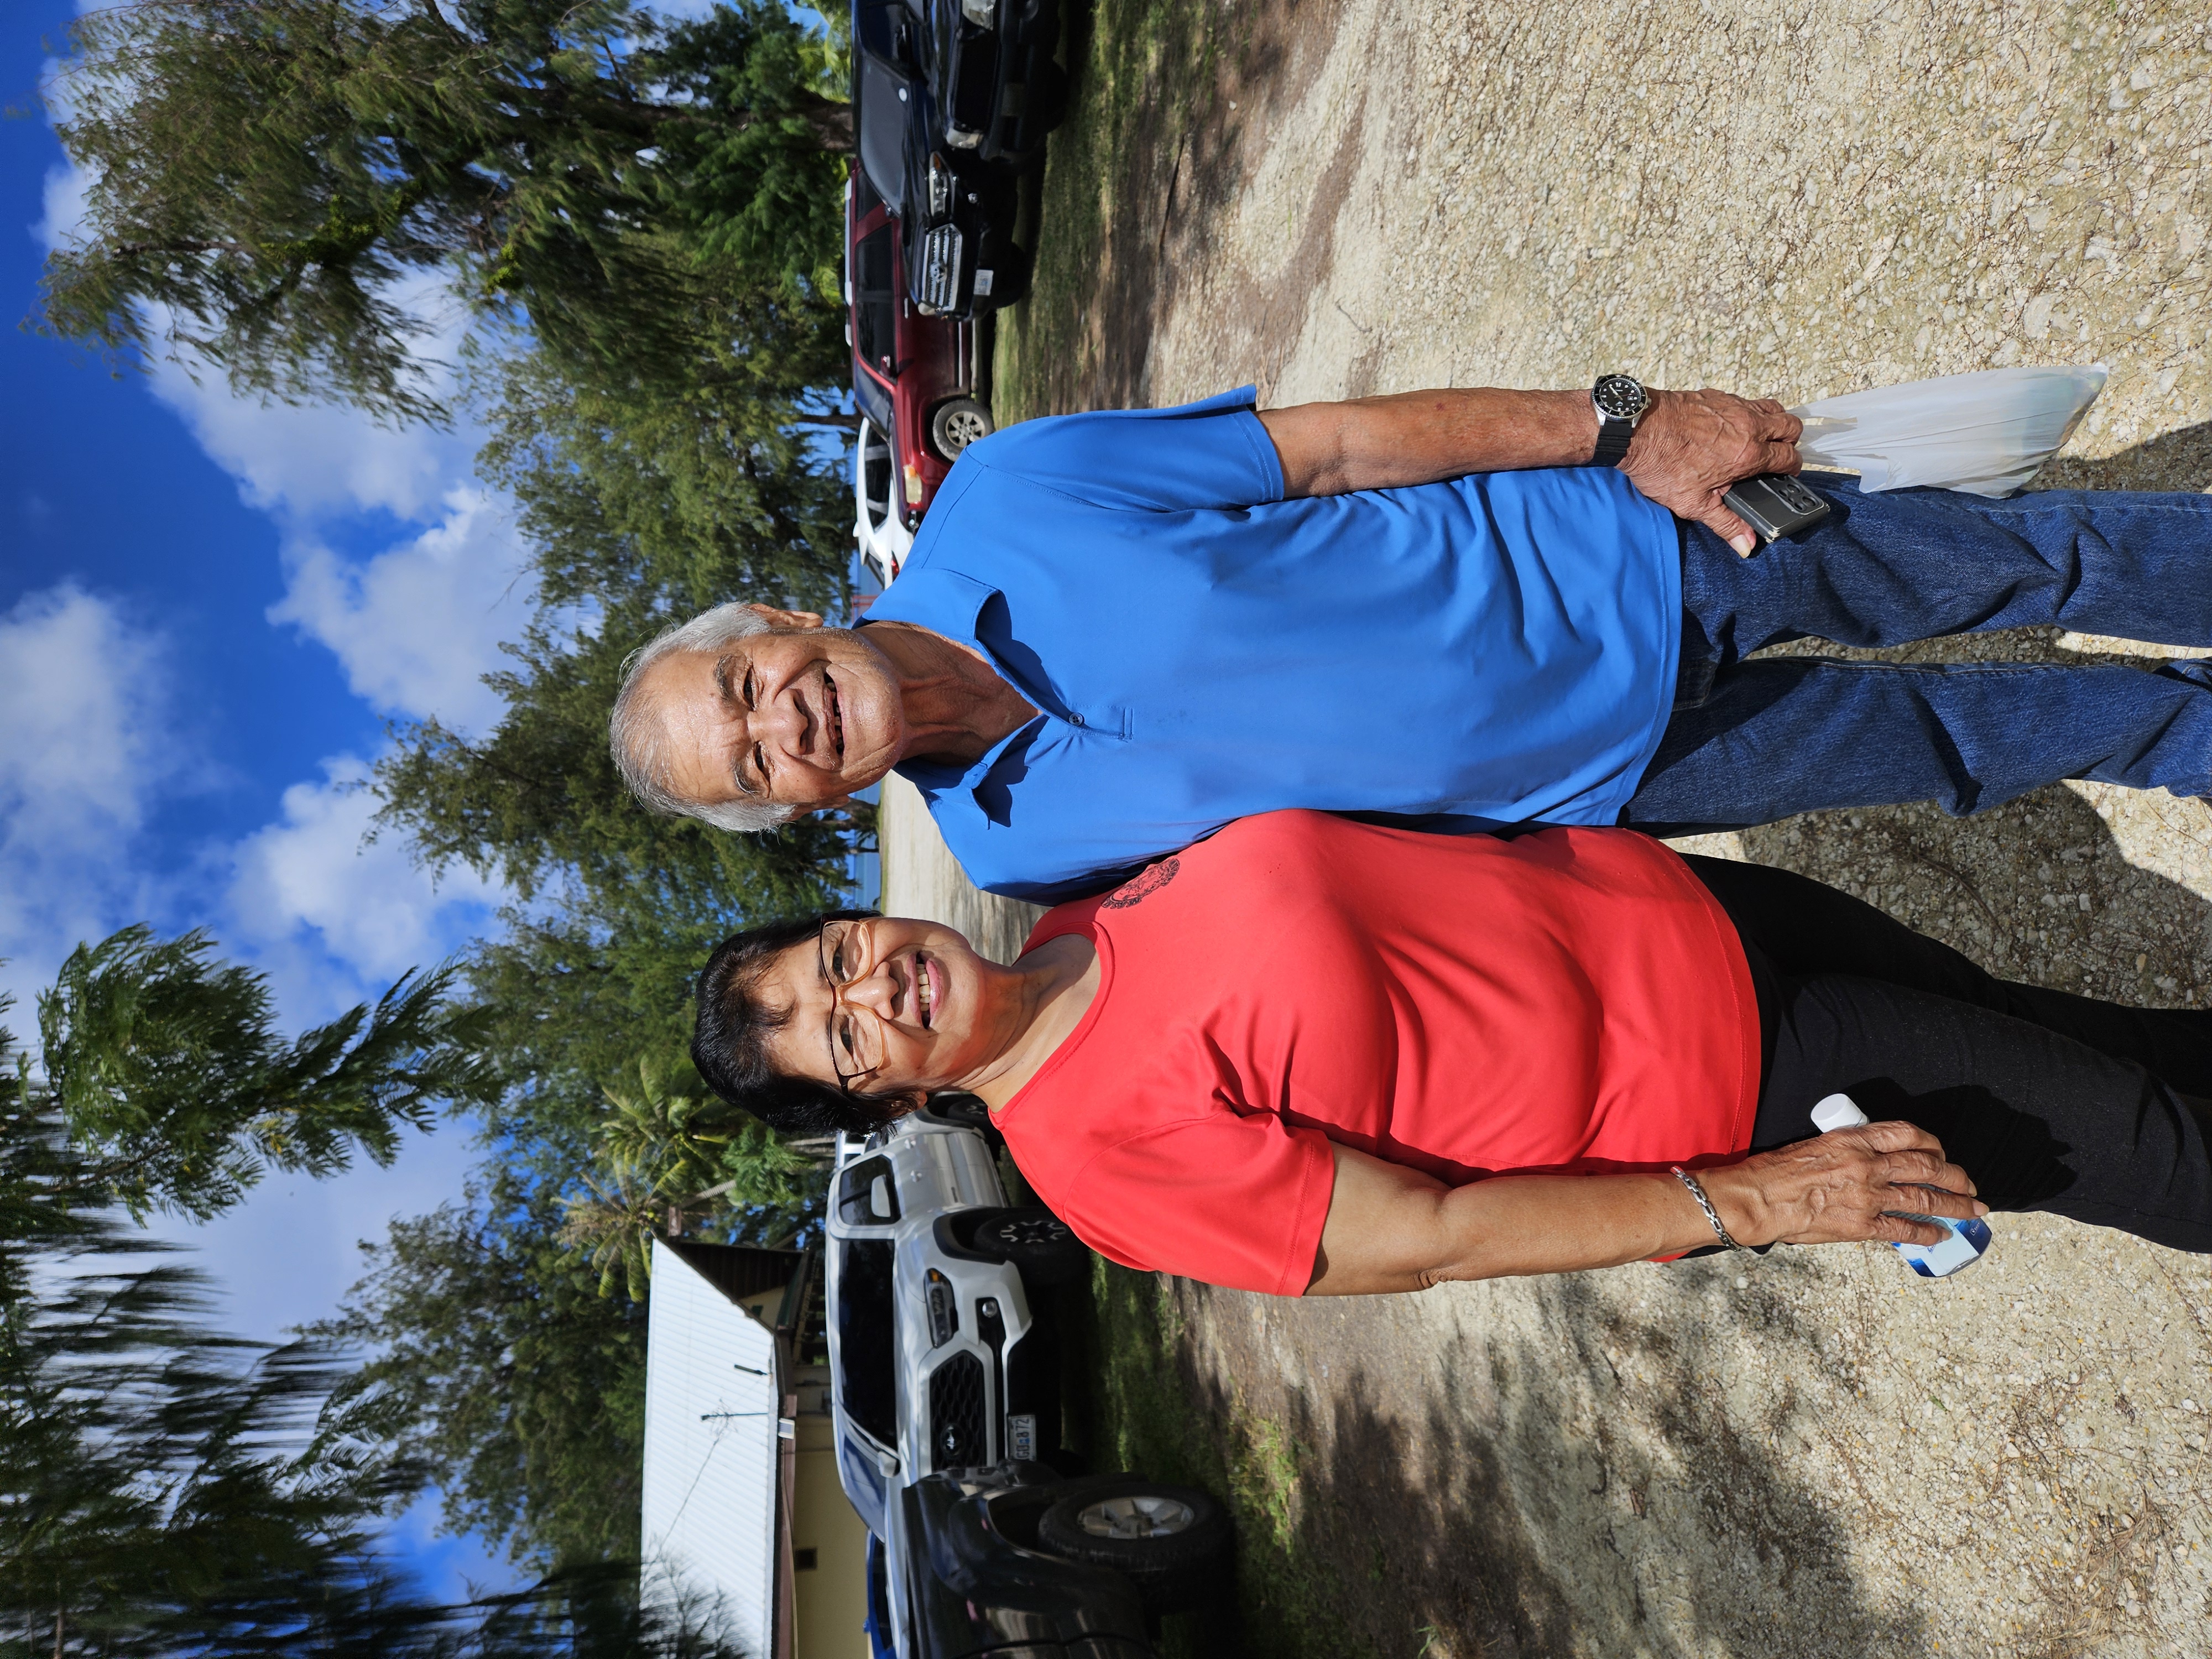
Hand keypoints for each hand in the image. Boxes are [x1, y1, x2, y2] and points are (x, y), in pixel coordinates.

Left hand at [1619, 388, 1803, 556]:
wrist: (1635, 430)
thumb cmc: (1661, 464)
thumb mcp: (1694, 504)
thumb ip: (1726, 523)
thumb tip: (1747, 544)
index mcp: (1748, 453)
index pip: (1789, 457)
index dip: (1792, 468)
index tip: (1786, 474)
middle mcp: (1747, 425)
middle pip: (1791, 425)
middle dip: (1790, 441)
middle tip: (1777, 455)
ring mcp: (1733, 406)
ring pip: (1773, 408)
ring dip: (1774, 422)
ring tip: (1760, 439)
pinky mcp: (1717, 395)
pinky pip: (1745, 400)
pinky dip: (1748, 412)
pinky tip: (1730, 427)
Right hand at [1698, 1121, 1986, 1248]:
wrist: (1759, 1198)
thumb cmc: (1777, 1171)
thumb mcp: (1816, 1144)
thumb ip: (1847, 1150)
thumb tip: (1870, 1160)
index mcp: (1854, 1140)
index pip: (1906, 1134)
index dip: (1931, 1142)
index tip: (1940, 1151)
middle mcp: (1868, 1165)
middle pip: (1926, 1167)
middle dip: (1955, 1176)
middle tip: (1970, 1185)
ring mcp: (1868, 1196)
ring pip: (1924, 1198)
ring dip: (1954, 1205)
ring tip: (1973, 1210)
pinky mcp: (1862, 1225)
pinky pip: (1904, 1229)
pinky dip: (1927, 1232)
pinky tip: (1940, 1235)